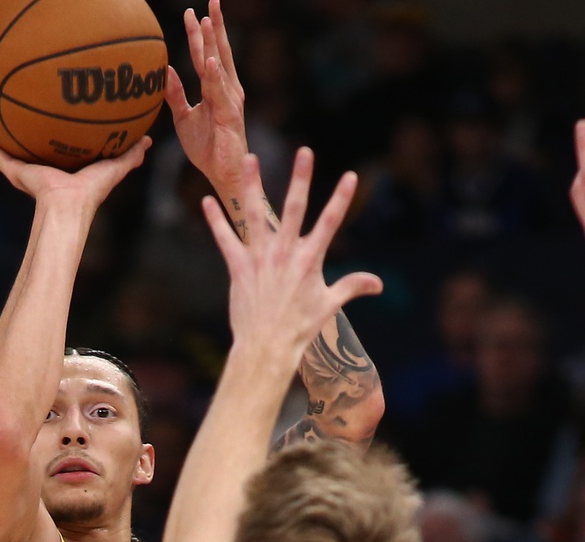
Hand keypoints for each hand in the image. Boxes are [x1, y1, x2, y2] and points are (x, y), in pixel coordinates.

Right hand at [0, 121, 150, 208]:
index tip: (51, 116)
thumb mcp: (114, 167)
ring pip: (4, 146)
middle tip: (16, 108)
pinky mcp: (12, 169)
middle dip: (21, 130)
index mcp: (61, 169)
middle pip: (27, 145)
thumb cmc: (92, 191)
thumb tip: (147, 141)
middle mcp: (39, 168)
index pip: (55, 148)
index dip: (53, 134)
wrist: (69, 204)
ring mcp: (23, 169)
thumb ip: (130, 155)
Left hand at [166, 0, 249, 194]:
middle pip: (218, 51)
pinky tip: (208, 59)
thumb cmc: (207, 148)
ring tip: (206, 21)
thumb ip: (175, 95)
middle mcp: (227, 89)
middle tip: (212, 1)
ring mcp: (230, 99)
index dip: (200, 34)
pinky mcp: (229, 114)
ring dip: (212, 42)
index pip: (206, 55)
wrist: (223, 174)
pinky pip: (219, 90)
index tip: (192, 12)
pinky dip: (214, 74)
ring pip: (219, 65)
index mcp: (216, 88)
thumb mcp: (184, 118)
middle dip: (214, 26)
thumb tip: (165, 71)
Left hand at [202, 148, 381, 367]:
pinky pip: (225, 238)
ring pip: (255, 214)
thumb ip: (352, 287)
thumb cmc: (299, 328)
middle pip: (295, 208)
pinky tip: (206, 201)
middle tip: (305, 152)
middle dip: (301, 178)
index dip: (342, 198)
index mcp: (310, 260)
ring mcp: (260, 258)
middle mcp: (285, 253)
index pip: (330, 222)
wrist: (267, 347)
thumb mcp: (329, 305)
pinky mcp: (238, 267)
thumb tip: (378, 283)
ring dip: (252, 184)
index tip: (351, 175)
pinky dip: (216, 220)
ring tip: (249, 159)